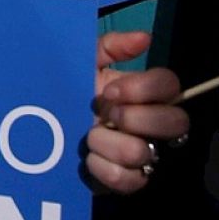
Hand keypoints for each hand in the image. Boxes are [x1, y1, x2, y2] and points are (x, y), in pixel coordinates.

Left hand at [84, 31, 188, 193]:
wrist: (42, 128)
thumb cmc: (70, 92)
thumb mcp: (83, 62)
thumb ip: (110, 46)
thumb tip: (144, 38)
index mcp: (145, 93)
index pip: (171, 85)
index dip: (145, 88)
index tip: (110, 90)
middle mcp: (152, 124)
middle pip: (176, 122)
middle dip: (135, 118)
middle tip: (106, 115)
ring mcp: (144, 154)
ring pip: (145, 152)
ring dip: (109, 143)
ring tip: (89, 137)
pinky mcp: (128, 181)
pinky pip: (130, 181)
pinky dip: (104, 169)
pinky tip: (88, 158)